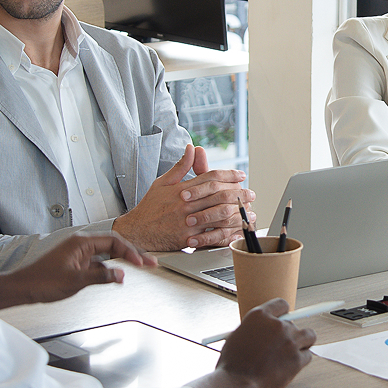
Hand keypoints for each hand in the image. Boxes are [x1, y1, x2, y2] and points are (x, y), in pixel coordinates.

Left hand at [0, 232, 156, 310]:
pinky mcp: (75, 264)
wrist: (21, 289)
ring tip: (139, 267)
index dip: (130, 252)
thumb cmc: (41, 282)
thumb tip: (121, 275)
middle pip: (113, 245)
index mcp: (81, 242)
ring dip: (122, 262)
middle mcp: (81, 245)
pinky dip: (109, 269)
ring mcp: (78, 254)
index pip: (114, 241)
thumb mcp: (75, 282)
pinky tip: (116, 277)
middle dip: (132, 254)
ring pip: (107, 255)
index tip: (142, 263)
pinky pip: (98, 264)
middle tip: (150, 263)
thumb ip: (101, 277)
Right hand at [113, 144, 254, 251]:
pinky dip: (227, 232)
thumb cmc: (150, 206)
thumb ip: (181, 166)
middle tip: (250, 193)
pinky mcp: (188, 239)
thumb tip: (192, 148)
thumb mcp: (163, 182)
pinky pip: (212, 235)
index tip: (240, 175)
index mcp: (182, 190)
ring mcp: (187, 223)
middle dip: (238, 193)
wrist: (136, 231)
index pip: (210, 177)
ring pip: (218, 215)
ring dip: (237, 213)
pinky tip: (236, 229)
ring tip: (248, 211)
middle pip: (219, 195)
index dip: (228, 175)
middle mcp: (186, 205)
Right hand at [188, 299, 315, 387]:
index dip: (283, 314)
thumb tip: (264, 331)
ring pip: (309, 335)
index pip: (281, 305)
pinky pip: (308, 355)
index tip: (283, 320)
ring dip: (303, 342)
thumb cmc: (233, 365)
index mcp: (260, 316)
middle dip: (288, 334)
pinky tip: (291, 365)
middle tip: (282, 345)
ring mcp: (289, 341)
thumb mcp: (237, 336)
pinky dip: (301, 360)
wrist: (236, 384)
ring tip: (294, 351)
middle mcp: (277, 325)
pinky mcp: (296, 359)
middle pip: (293, 323)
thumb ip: (255, 329)